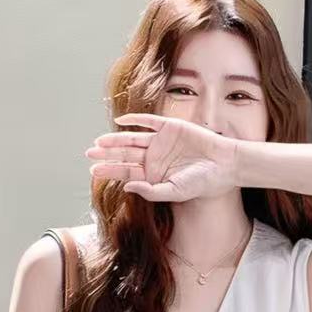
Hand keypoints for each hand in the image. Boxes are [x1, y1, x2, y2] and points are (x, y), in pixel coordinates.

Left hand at [84, 113, 240, 202]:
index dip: (109, 171)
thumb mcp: (174, 192)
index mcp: (153, 174)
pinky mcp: (169, 127)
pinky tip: (119, 122)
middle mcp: (154, 157)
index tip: (93, 172)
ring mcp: (160, 141)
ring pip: (132, 139)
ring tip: (98, 142)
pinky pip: (148, 122)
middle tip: (89, 155)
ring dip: (115, 140)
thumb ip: (151, 192)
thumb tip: (127, 187)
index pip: (126, 172)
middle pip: (125, 155)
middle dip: (106, 155)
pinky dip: (134, 120)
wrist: (223, 165)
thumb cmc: (201, 183)